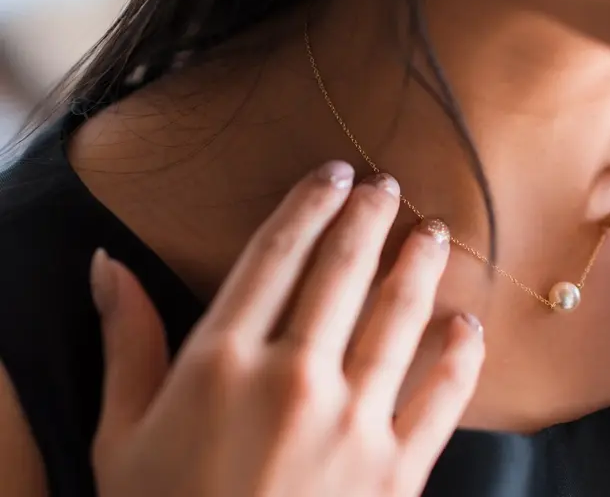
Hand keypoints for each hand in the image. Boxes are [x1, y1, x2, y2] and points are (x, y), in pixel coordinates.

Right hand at [88, 162, 483, 496]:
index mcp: (221, 362)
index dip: (309, 205)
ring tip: (432, 233)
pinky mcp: (397, 471)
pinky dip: (461, 356)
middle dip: (370, 219)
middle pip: (342, 272)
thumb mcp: (121, 436)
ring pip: (399, 318)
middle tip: (389, 188)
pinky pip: (442, 397)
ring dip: (420, 267)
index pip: (274, 255)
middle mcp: (292, 378)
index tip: (333, 175)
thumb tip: (109, 264)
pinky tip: (468, 326)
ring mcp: (351, 423)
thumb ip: (126, 343)